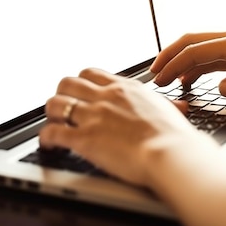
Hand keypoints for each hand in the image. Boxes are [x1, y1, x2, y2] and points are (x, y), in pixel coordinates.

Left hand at [39, 68, 208, 185]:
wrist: (170, 152)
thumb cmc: (174, 136)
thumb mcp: (169, 111)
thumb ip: (167, 105)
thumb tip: (179, 106)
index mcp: (124, 88)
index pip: (91, 73)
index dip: (81, 83)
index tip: (80, 93)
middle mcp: (105, 97)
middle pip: (67, 83)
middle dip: (61, 95)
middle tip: (64, 108)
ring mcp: (93, 116)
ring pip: (55, 103)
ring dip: (52, 114)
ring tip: (54, 124)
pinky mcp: (84, 138)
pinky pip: (52, 132)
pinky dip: (46, 138)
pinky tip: (49, 143)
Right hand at [151, 25, 225, 98]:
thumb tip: (220, 86)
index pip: (199, 50)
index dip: (175, 63)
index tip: (159, 78)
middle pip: (195, 40)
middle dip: (171, 55)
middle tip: (154, 74)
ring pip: (202, 48)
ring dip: (182, 61)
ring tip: (166, 79)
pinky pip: (215, 56)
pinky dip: (198, 66)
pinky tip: (189, 78)